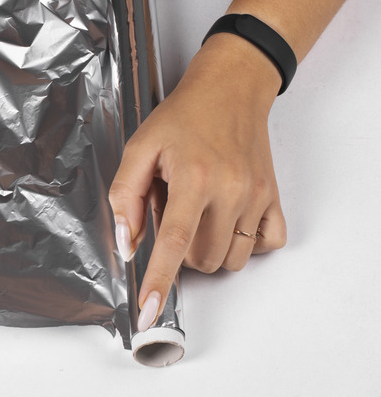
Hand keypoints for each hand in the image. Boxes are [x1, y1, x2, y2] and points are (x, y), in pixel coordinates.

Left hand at [109, 34, 286, 330]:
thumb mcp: (140, 147)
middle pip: (203, 260)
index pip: (175, 242)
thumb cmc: (182, 117)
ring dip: (211, 248)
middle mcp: (231, 191)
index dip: (159, 279)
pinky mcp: (273, 197)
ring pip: (232, 259)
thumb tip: (128, 243)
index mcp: (195, 178)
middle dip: (182, 249)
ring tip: (201, 211)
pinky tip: (229, 219)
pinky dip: (246, 243)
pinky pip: (266, 245)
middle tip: (176, 210)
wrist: (230, 90)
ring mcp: (257, 197)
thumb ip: (126, 195)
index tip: (148, 310)